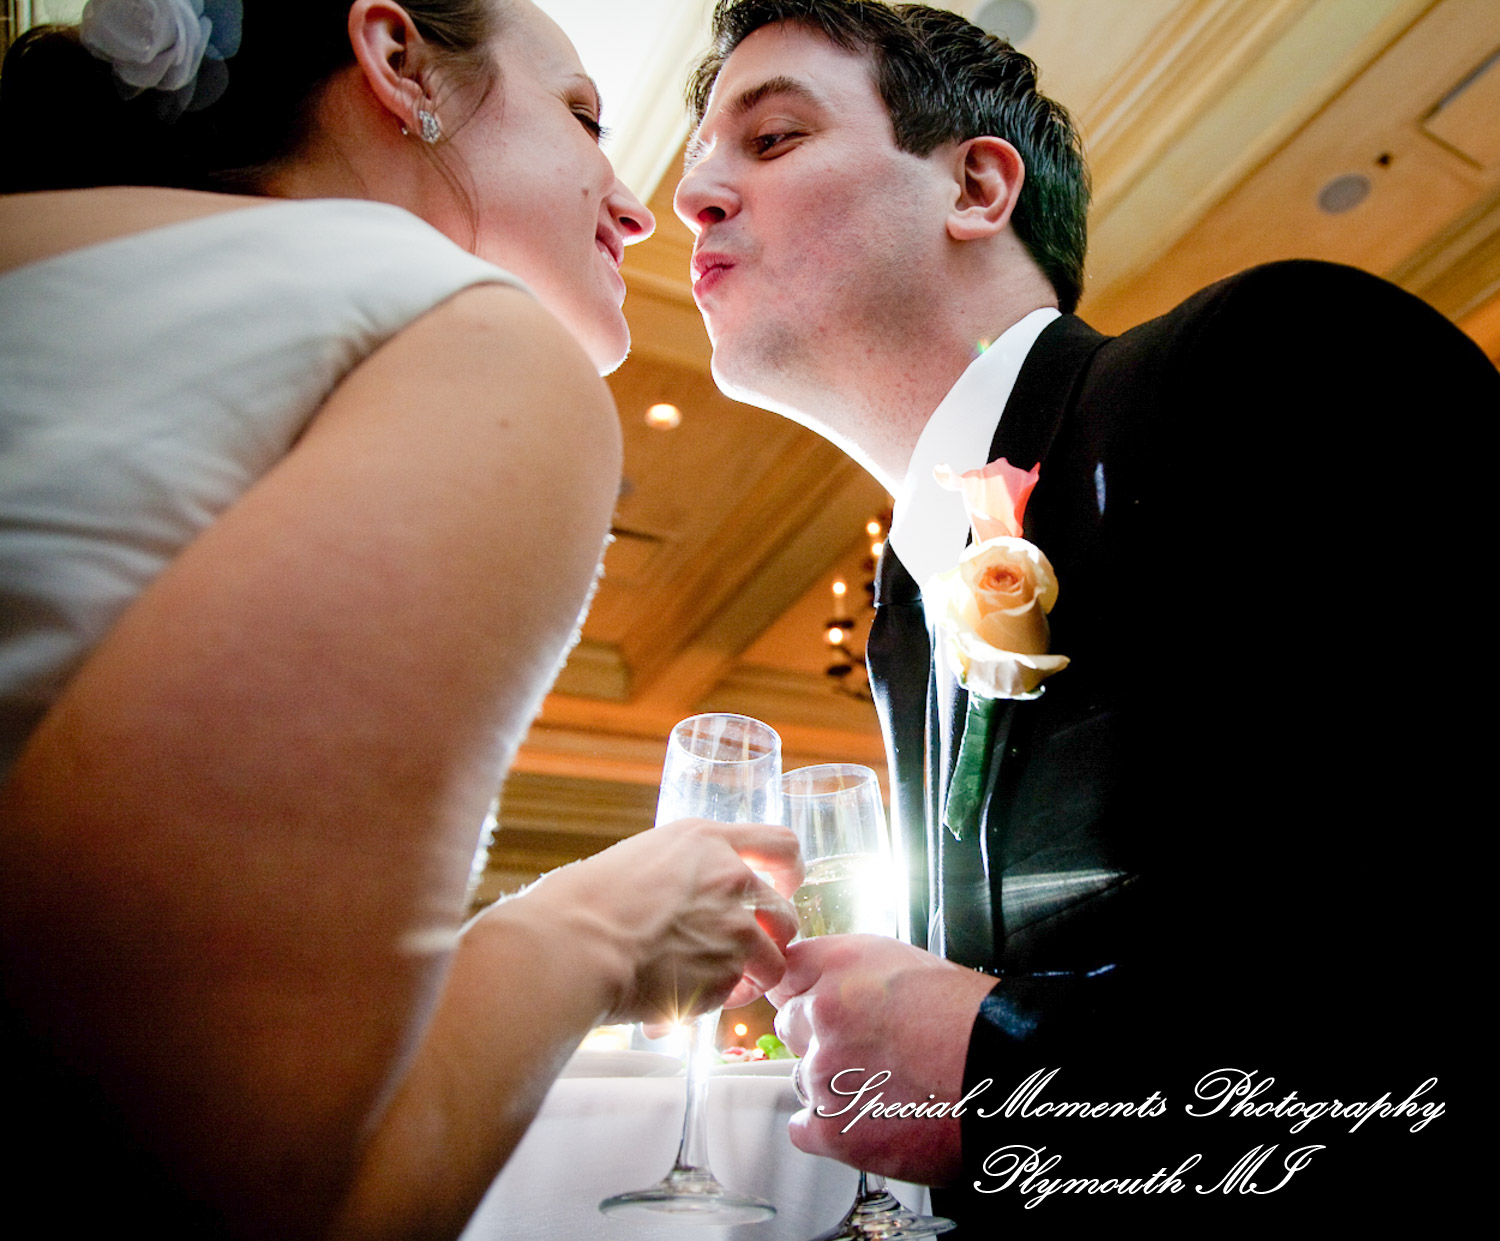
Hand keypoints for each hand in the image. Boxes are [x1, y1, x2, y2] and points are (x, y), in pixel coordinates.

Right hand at [521, 818, 800, 1025]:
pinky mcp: (725, 976)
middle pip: (785, 910)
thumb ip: (676, 873)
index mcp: (706, 842)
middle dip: (773, 936)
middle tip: (749, 949)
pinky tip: (688, 998)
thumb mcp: (637, 858)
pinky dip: (719, 1000)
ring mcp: (734, 929)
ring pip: (775, 960)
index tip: (784, 884)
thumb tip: (680, 898)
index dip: (789, 870)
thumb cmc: (582, 901)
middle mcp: (730, 879)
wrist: (572, 946)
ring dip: (755, 975)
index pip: (781, 845)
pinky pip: (738, 992)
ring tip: (722, 984)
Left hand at [768, 935, 995, 1184]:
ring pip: (803, 1079)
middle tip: (866, 1051)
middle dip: (820, 1037)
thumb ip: (856, 975)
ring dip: (833, 1085)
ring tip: (886, 1088)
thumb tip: (832, 990)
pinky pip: (804, 1129)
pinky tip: (866, 1122)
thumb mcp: (910, 965)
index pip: (787, 973)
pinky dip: (829, 1131)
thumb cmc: (976, 1022)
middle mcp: (822, 1013)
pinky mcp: (833, 1127)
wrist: (1007, 1073)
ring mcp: (823, 1073)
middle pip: (790, 1025)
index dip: (807, 992)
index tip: (818, 1004)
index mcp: (842, 965)